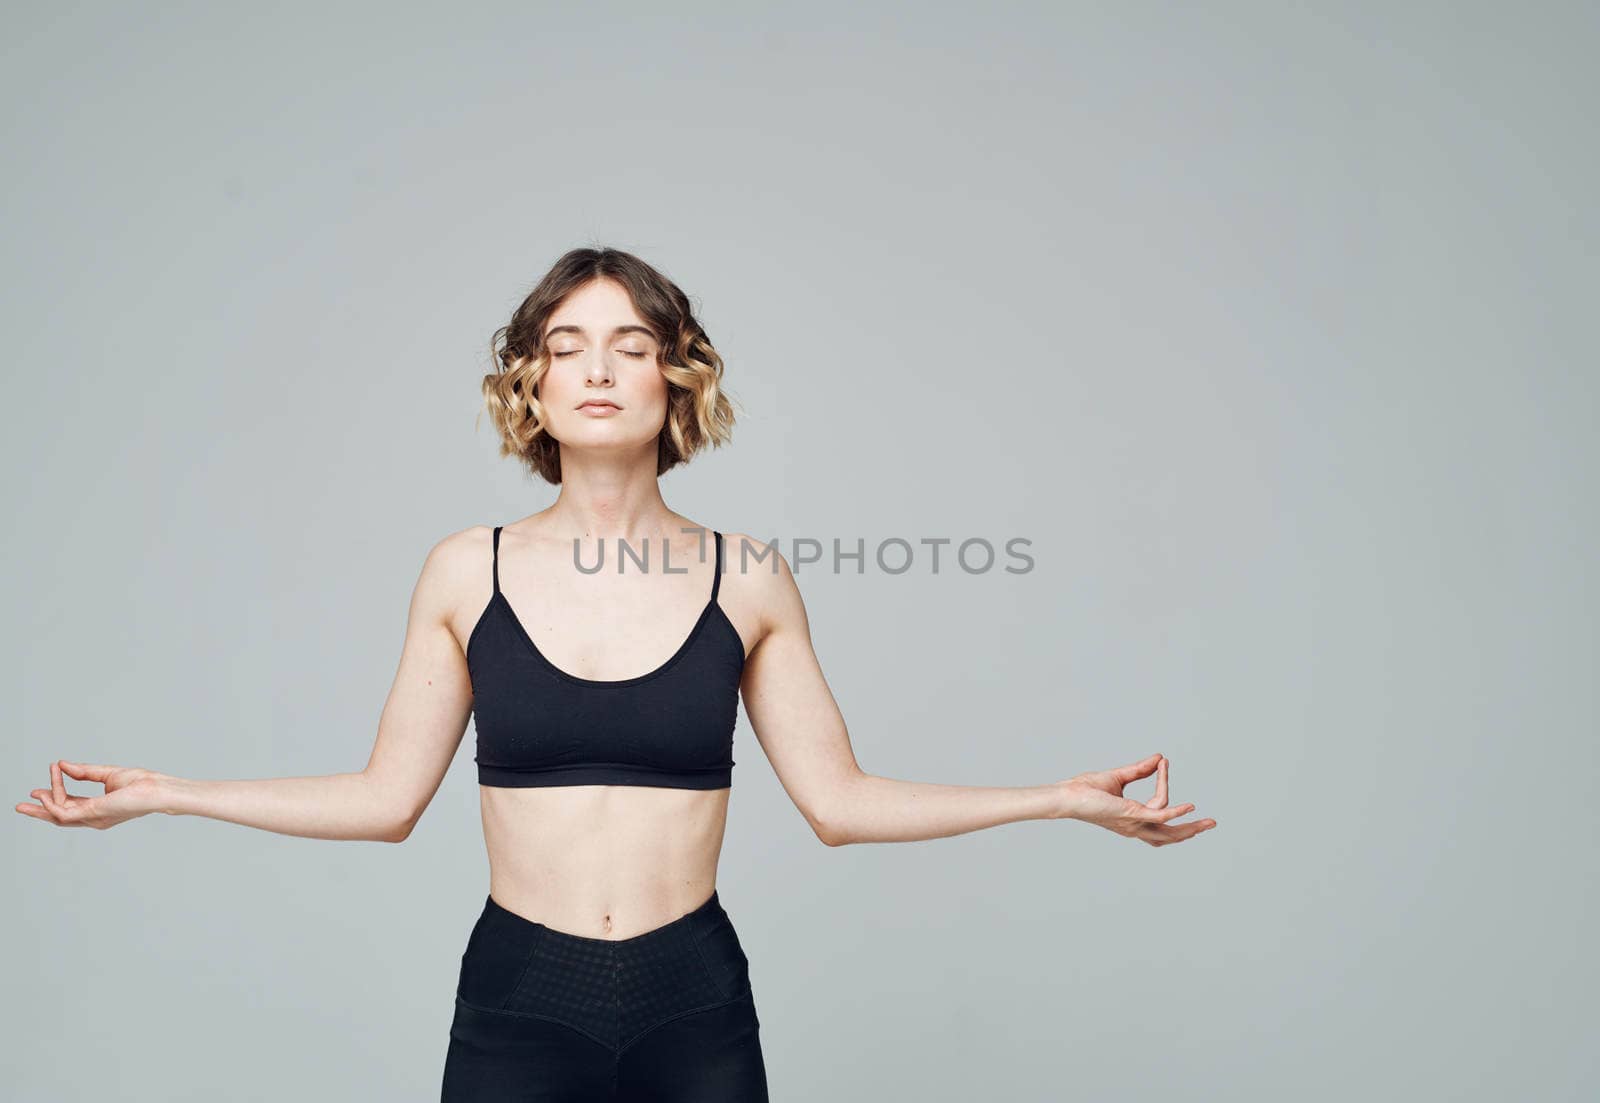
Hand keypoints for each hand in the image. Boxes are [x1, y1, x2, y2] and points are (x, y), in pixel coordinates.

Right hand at [15, 760, 171, 829]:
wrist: (157, 789)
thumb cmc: (142, 784)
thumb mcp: (108, 774)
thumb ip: (84, 771)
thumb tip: (62, 764)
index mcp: (97, 809)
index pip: (69, 807)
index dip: (53, 797)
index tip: (42, 786)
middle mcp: (93, 818)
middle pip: (59, 817)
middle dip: (38, 811)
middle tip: (20, 806)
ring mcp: (93, 818)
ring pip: (58, 814)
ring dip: (44, 802)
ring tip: (34, 791)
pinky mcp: (93, 813)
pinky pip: (63, 812)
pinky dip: (51, 802)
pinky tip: (45, 793)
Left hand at [1056, 753, 1215, 846]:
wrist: (1067, 795)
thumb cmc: (1085, 790)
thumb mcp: (1118, 777)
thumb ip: (1139, 769)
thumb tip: (1158, 758)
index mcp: (1132, 819)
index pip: (1159, 809)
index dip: (1164, 786)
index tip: (1163, 763)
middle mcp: (1135, 826)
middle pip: (1169, 836)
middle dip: (1191, 831)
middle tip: (1211, 824)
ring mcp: (1134, 823)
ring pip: (1168, 832)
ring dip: (1190, 828)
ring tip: (1207, 823)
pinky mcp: (1131, 815)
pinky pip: (1158, 816)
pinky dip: (1175, 812)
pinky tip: (1189, 807)